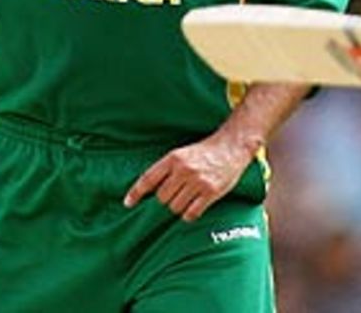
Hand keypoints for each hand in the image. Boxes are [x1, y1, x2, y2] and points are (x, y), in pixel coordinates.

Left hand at [122, 133, 253, 221]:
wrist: (232, 147)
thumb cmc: (204, 152)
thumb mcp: (182, 154)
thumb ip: (167, 169)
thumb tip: (149, 190)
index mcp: (174, 158)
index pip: (148, 178)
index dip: (136, 193)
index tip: (128, 203)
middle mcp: (184, 170)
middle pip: (162, 198)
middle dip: (165, 199)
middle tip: (175, 194)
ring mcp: (198, 182)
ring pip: (175, 208)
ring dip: (178, 207)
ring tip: (186, 198)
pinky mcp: (211, 192)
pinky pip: (191, 213)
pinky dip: (189, 214)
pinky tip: (194, 206)